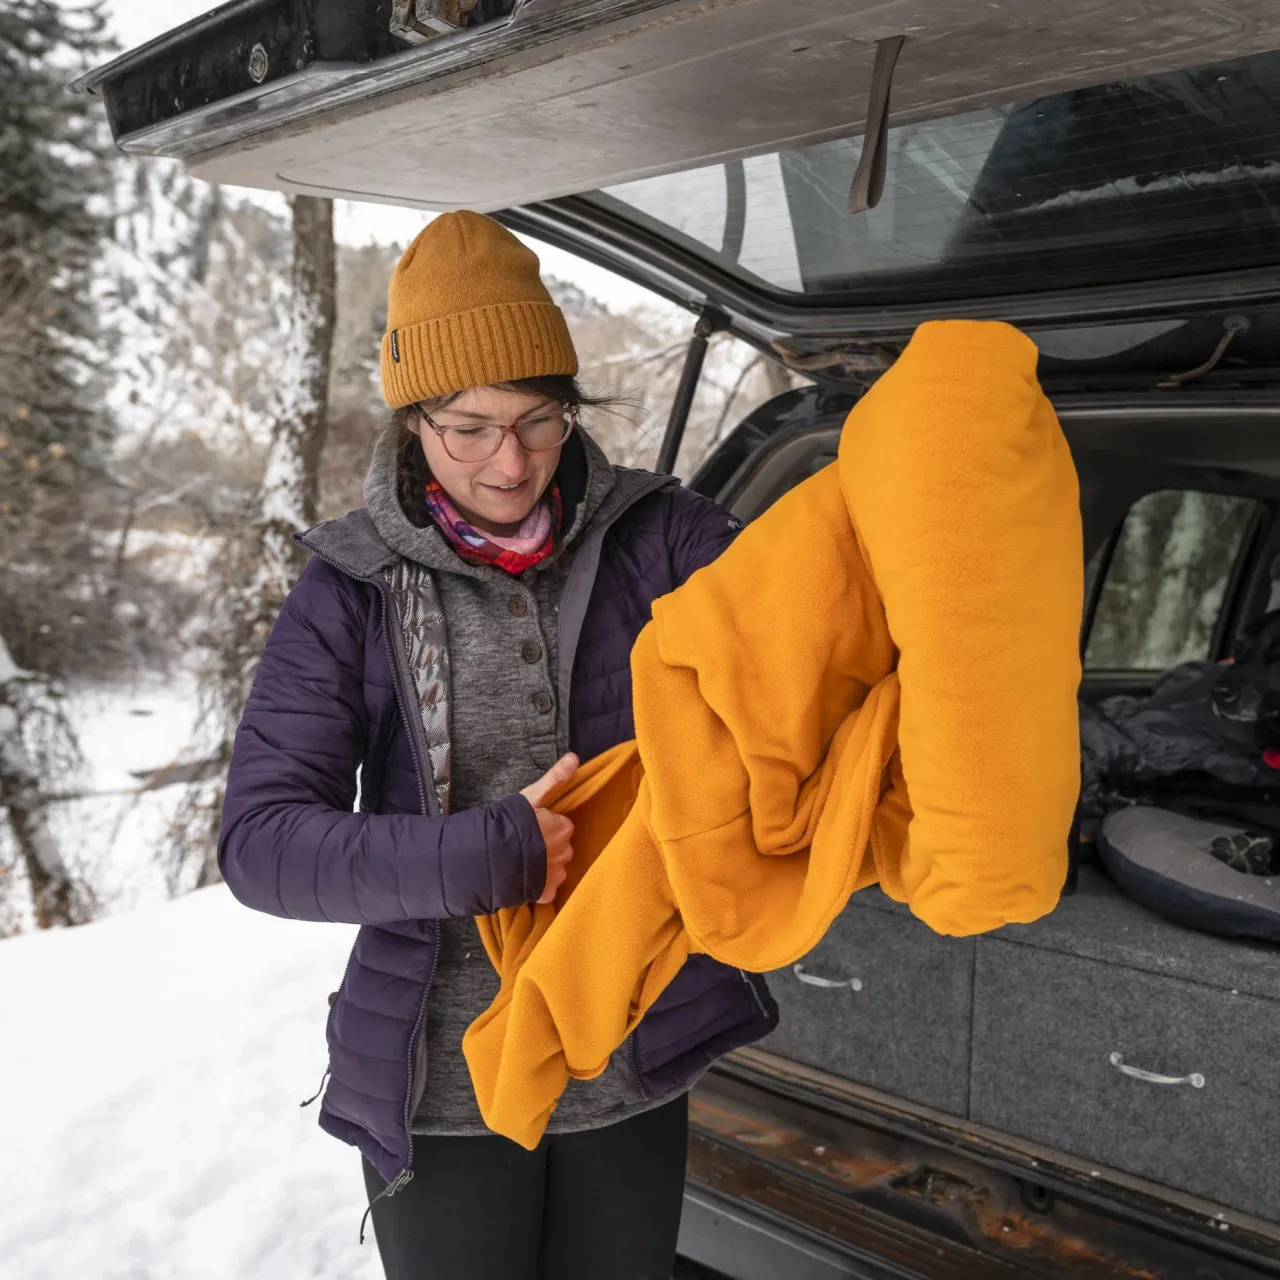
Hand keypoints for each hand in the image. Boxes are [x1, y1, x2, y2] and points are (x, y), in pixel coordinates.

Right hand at [520, 753, 578, 903]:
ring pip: (555, 868)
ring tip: (522, 862)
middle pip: (560, 847)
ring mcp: (557, 874)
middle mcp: (566, 851)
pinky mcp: (548, 892)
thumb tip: (575, 757)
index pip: (561, 826)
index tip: (530, 828)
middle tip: (524, 845)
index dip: (546, 827)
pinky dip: (539, 885)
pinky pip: (547, 888)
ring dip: (544, 866)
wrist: (490, 858)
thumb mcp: (531, 797)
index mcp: (564, 827)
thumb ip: (555, 778)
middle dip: (547, 847)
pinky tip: (524, 879)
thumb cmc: (510, 823)